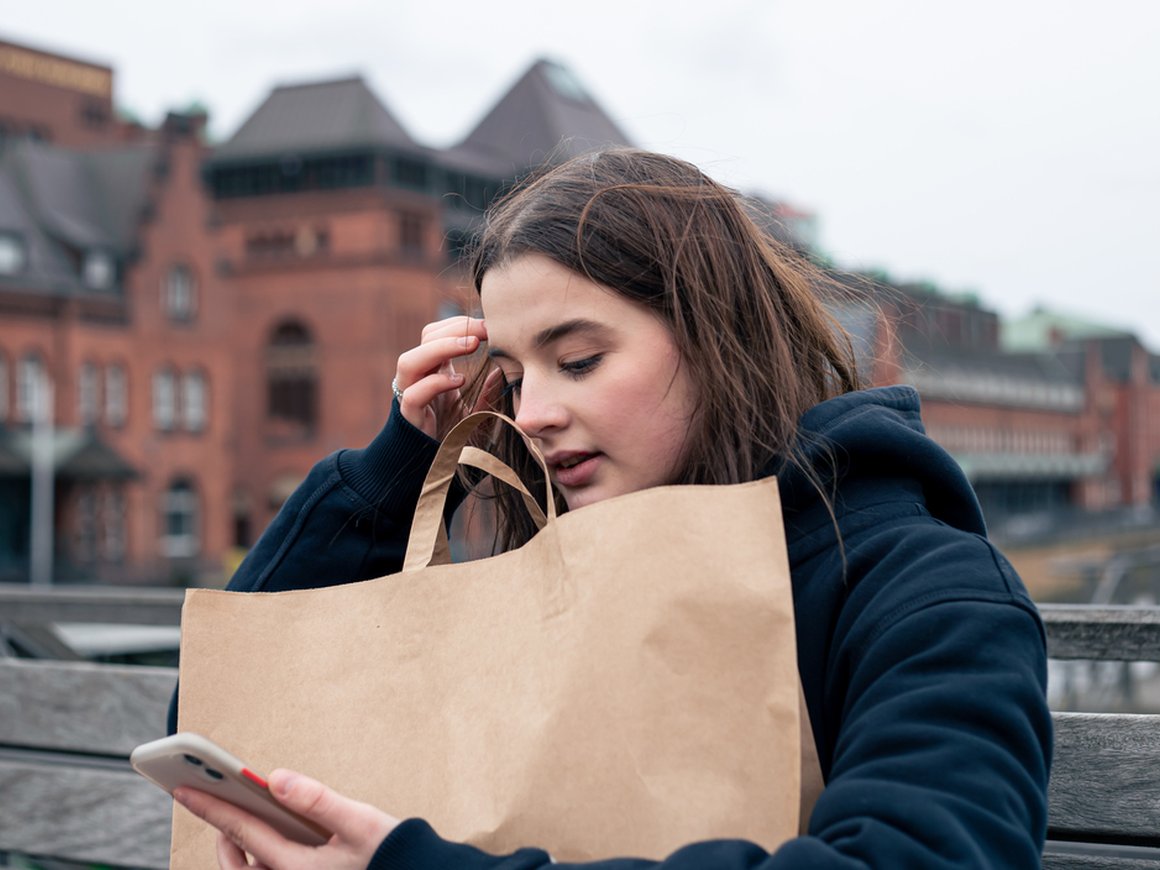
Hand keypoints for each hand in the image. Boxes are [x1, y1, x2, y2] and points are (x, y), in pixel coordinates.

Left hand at [174, 768, 398, 869]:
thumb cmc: (388, 852)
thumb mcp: (358, 821)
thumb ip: (317, 799)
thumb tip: (278, 778)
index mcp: (295, 867)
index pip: (241, 831)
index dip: (210, 806)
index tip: (184, 789)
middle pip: (235, 863)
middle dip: (220, 833)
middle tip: (213, 803)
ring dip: (238, 849)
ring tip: (240, 823)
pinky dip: (259, 858)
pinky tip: (272, 840)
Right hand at [393, 316, 500, 438]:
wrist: (434, 468)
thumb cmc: (454, 436)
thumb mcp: (476, 411)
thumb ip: (487, 392)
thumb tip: (502, 370)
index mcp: (434, 370)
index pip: (439, 333)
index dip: (462, 324)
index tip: (490, 325)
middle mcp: (420, 378)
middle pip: (426, 338)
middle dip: (456, 329)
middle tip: (485, 331)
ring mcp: (410, 395)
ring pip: (410, 361)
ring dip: (441, 348)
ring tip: (472, 346)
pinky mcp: (409, 417)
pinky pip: (414, 394)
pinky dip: (436, 384)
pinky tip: (460, 381)